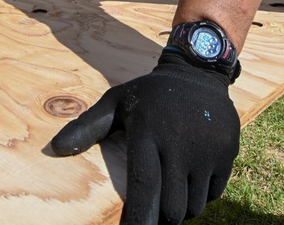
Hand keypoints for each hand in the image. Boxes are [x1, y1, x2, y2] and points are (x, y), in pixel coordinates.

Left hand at [51, 52, 239, 223]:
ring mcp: (208, 150)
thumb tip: (55, 149)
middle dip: (159, 217)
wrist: (198, 73)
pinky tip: (190, 178)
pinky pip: (213, 195)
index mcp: (148, 133)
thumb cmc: (150, 94)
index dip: (138, 220)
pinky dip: (200, 197)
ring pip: (193, 207)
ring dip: (180, 209)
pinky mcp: (228, 153)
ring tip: (170, 190)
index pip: (144, 188)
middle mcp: (180, 145)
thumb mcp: (116, 102)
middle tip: (151, 207)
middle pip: (170, 208)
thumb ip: (87, 126)